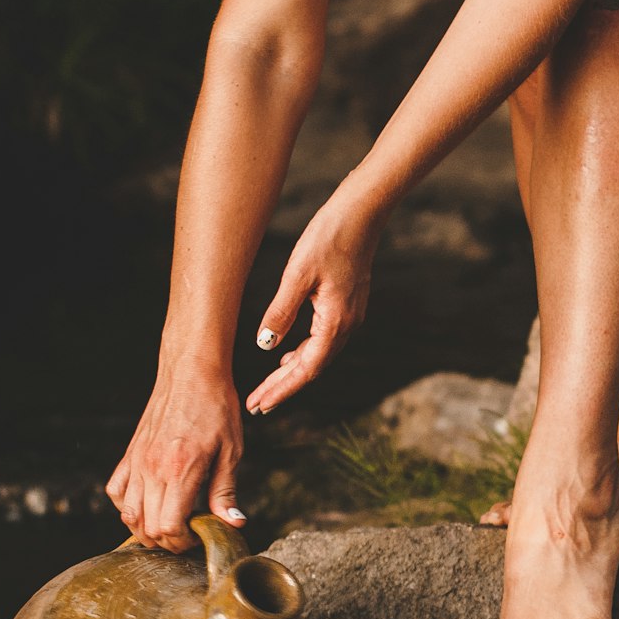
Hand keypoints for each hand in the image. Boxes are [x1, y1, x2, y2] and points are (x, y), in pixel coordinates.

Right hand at [106, 364, 244, 551]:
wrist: (191, 372)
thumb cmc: (216, 408)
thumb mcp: (231, 451)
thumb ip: (226, 491)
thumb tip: (233, 523)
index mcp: (180, 471)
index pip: (167, 527)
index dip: (182, 542)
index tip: (198, 536)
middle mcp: (152, 469)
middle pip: (146, 527)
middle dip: (167, 541)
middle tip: (188, 534)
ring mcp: (137, 462)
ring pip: (127, 514)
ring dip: (145, 528)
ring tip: (169, 523)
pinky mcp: (130, 454)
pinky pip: (116, 491)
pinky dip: (127, 505)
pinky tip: (148, 503)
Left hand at [245, 191, 380, 415]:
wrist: (362, 214)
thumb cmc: (329, 238)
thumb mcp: (297, 275)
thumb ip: (280, 312)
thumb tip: (265, 347)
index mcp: (334, 322)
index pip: (306, 369)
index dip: (281, 390)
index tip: (259, 404)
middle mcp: (347, 325)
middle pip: (312, 368)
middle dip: (283, 387)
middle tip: (256, 404)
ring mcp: (350, 316)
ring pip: (318, 355)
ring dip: (293, 372)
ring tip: (268, 386)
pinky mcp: (348, 306)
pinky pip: (324, 341)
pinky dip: (304, 353)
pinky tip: (287, 354)